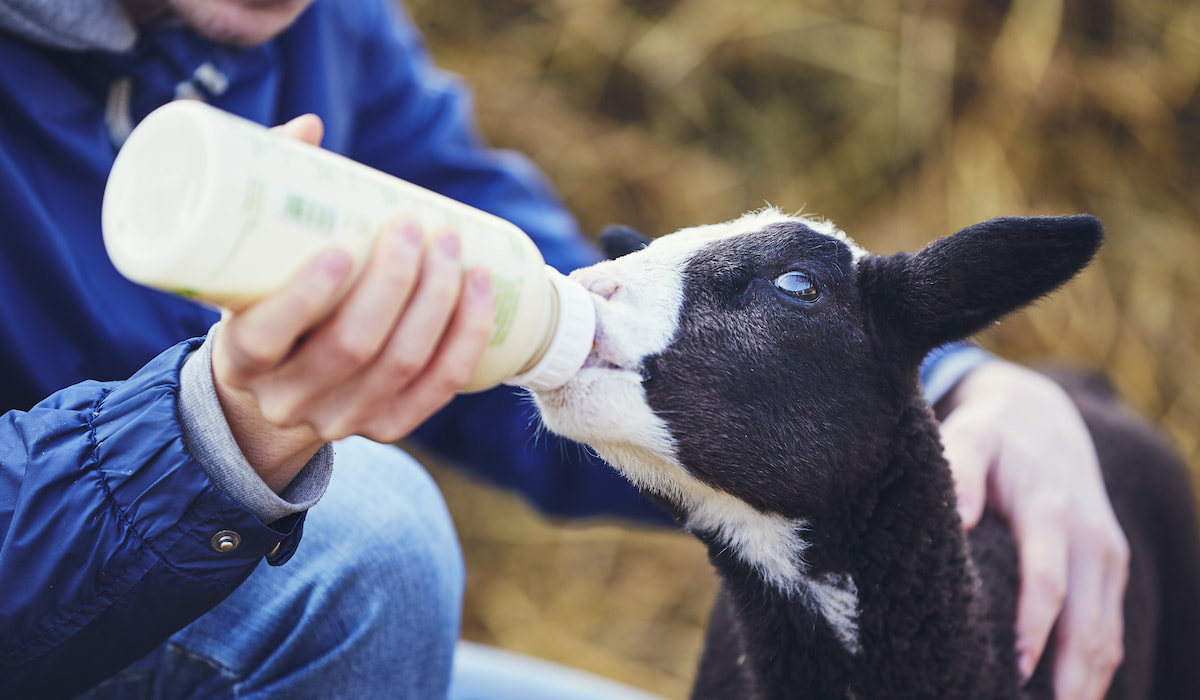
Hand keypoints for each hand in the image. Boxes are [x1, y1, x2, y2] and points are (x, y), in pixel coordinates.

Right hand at [209, 114, 495, 491]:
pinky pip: (437, 390)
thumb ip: (267, 191)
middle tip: (414, 228)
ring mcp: (339, 420)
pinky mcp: (385, 428)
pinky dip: (466, 338)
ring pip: (401, 367)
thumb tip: (309, 128)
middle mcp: (286, 401)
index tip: (341, 249)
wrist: (279, 385)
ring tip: (452, 246)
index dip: (305, 299)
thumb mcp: (249, 260)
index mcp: (239, 360)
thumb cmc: (265, 301)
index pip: (264, 338)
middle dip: (394, 285)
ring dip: (438, 302)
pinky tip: (482, 291)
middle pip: (350, 349)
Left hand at [937, 359, 1128, 699]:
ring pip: (1107, 633)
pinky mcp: (1110, 564)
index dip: (1033, 628)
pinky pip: (1111, 625)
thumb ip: (959, 472)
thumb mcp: (968, 436)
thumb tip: (960, 519)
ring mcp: (1107, 553)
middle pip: (1088, 622)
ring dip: (1088, 681)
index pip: (1048, 581)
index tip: (1012, 670)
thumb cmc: (993, 432)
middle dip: (1070, 677)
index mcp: (1052, 511)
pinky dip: (1098, 664)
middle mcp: (1089, 537)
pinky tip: (1073, 694)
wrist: (1040, 414)